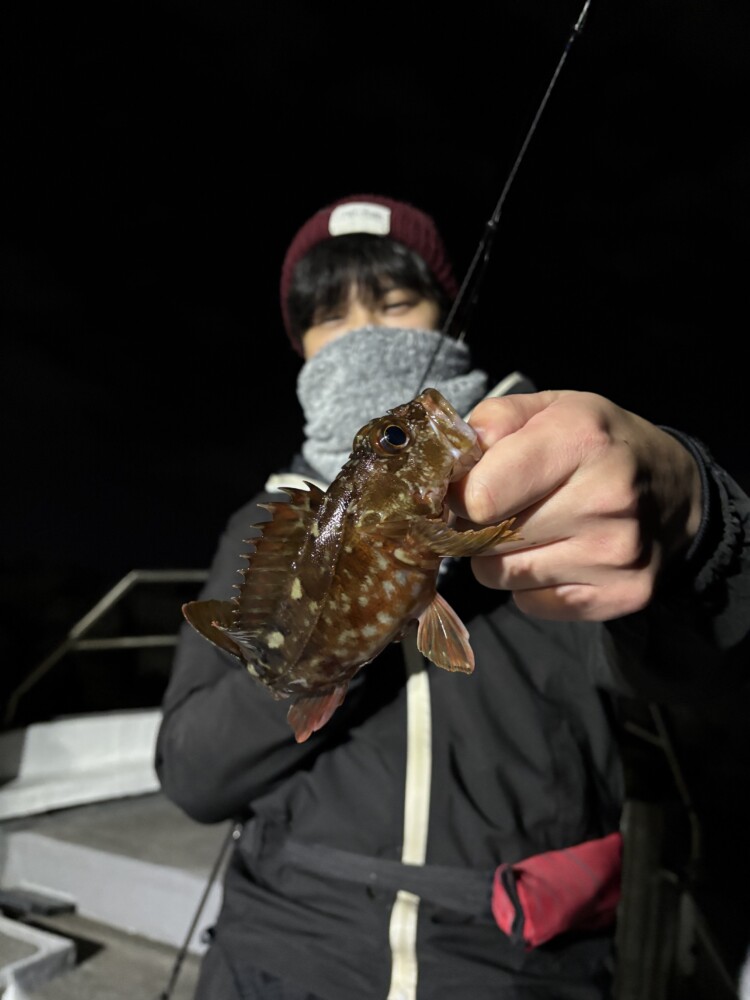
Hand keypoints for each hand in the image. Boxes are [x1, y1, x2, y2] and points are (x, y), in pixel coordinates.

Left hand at [448, 390, 702, 620]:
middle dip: (478, 525)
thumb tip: (453, 459)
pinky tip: (554, 556)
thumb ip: (494, 420)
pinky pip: (529, 603)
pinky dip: (528, 584)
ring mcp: (616, 554)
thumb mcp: (552, 408)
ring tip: (530, 530)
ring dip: (499, 557)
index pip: (482, 496)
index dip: (459, 494)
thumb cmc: (598, 444)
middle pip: (486, 539)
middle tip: (500, 509)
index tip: (466, 488)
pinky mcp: (621, 595)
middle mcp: (605, 499)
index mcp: (581, 440)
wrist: (675, 492)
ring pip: (500, 576)